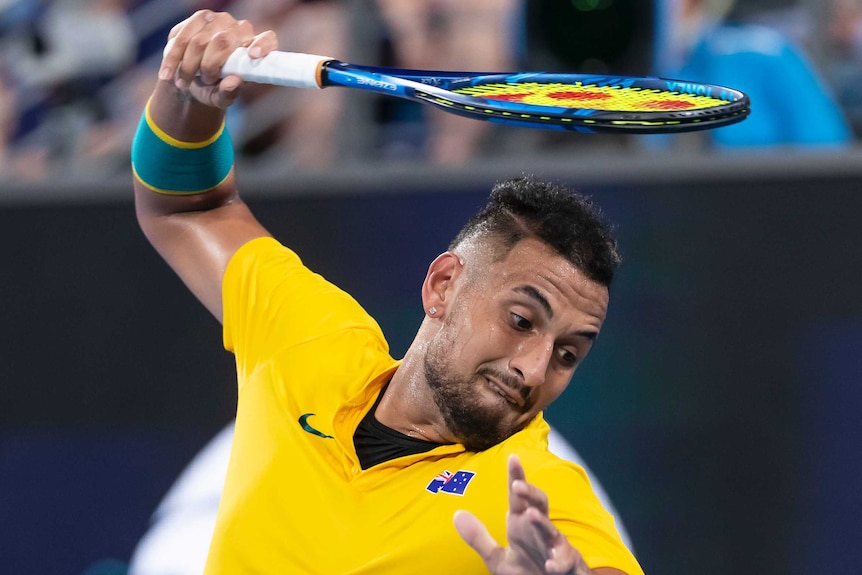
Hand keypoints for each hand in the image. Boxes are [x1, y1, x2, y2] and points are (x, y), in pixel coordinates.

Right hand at [158, 10, 277, 108]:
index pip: (267, 40)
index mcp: (255, 49)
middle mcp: (240, 30)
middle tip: (205, 80)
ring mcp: (220, 21)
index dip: (262, 45)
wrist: (189, 80)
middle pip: (224, 41)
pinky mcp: (199, 18)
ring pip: (200, 40)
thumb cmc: (212, 90)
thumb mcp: (220, 98)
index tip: (253, 55)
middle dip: (210, 65)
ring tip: (186, 81)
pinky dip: (173, 58)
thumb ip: (228, 93)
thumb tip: (234, 81)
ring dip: (190, 65)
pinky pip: (182, 36)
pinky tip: (167, 73)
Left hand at [454, 454, 592, 574]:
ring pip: (552, 531)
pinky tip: (550, 565)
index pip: (518, 498)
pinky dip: (559, 561)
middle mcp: (541, 532)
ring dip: (542, 523)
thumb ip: (479, 538)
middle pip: (539, 505)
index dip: (516, 477)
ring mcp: (556, 548)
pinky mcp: (568, 565)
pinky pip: (566, 561)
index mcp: (523, 525)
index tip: (512, 457)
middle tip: (517, 485)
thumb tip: (457, 514)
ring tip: (531, 514)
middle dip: (530, 493)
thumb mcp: (498, 559)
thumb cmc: (528, 572)